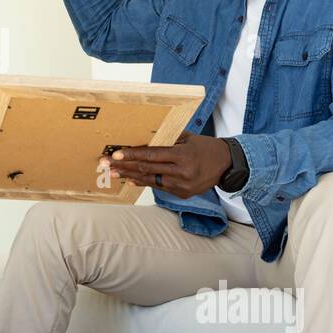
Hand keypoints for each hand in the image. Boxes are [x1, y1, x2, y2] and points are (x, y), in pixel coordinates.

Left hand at [102, 135, 231, 198]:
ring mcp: (182, 186)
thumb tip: (142, 141)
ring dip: (129, 176)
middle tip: (104, 165)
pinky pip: (159, 186)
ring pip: (150, 180)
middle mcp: (181, 173)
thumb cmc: (205, 147)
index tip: (115, 155)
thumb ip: (166, 140)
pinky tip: (130, 179)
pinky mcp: (182, 194)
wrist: (227, 165)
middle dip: (123, 167)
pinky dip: (144, 182)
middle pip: (147, 169)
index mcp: (182, 156)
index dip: (132, 156)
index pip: (152, 156)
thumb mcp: (187, 138)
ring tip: (112, 173)